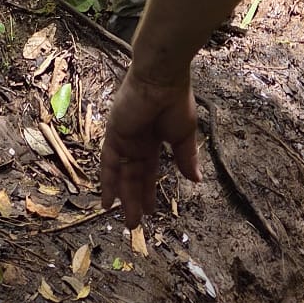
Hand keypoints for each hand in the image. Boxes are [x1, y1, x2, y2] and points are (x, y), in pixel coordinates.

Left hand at [99, 67, 200, 226]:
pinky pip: (108, 163)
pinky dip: (107, 182)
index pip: (149, 170)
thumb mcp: (184, 135)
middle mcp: (136, 140)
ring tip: (128, 221)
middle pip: (133, 176)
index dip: (149, 190)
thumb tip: (196, 180)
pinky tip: (107, 202)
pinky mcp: (113, 134)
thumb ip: (185, 158)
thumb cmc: (176, 102)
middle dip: (135, 199)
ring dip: (123, 198)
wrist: (162, 78)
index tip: (152, 211)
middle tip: (136, 224)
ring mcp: (123, 138)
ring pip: (122, 174)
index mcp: (154, 139)